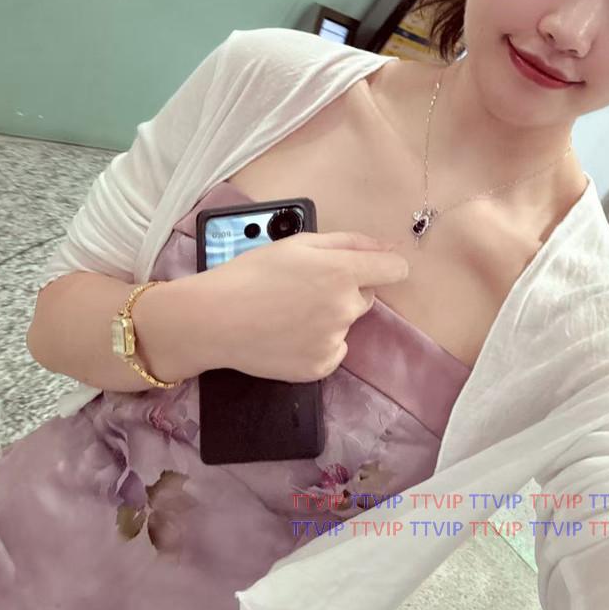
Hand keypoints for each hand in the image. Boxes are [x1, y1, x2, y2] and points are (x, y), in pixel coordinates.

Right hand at [187, 230, 409, 382]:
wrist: (214, 319)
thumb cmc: (252, 274)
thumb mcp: (298, 244)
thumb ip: (349, 242)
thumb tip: (388, 247)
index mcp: (343, 272)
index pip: (395, 269)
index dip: (382, 265)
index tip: (368, 268)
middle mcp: (345, 308)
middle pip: (366, 297)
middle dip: (344, 290)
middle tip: (304, 289)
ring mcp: (334, 341)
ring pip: (346, 324)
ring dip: (328, 318)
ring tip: (289, 313)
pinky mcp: (320, 367)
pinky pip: (333, 350)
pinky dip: (317, 344)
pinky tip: (288, 335)